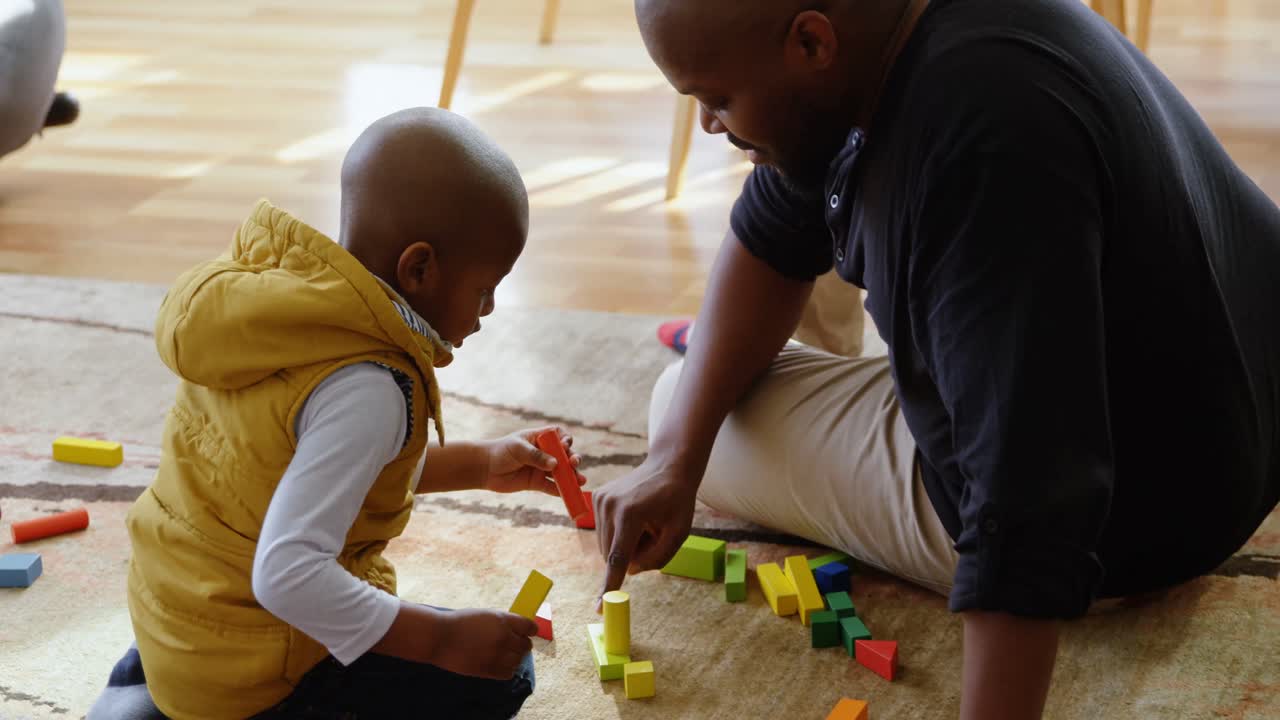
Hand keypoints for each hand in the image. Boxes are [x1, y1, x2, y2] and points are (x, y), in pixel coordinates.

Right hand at [427, 608, 537, 679]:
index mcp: (502, 620)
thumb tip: (519, 630)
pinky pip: (508, 672)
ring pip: (518, 660)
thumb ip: (503, 623)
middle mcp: (503, 637)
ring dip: (514, 658)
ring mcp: (496, 654)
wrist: (439, 637)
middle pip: (526, 646)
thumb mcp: (485, 615)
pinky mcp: (488, 669)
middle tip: (515, 645)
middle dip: (521, 645)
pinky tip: (498, 664)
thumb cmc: (460, 623)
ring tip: (504, 655)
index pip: (530, 627)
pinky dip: (507, 669)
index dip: (531, 630)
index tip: (529, 632)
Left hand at [482, 427, 584, 494]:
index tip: (565, 445)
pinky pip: (552, 488)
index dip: (566, 440)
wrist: (485, 468)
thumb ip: (536, 456)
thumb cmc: (501, 451)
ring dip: (572, 477)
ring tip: (581, 481)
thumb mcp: (518, 449)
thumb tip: (555, 464)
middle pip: (564, 456)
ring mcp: (541, 468)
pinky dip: (561, 491)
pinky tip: (570, 494)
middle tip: (575, 464)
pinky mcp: (537, 483)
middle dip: (573, 460)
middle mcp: (544, 453)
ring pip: (561, 473)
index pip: (559, 436)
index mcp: (540, 438)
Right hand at [594, 455, 698, 608]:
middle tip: (654, 535)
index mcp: (630, 514)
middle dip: (631, 556)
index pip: (618, 559)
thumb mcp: (679, 533)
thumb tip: (630, 570)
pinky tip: (635, 517)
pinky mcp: (597, 498)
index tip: (599, 607)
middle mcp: (609, 506)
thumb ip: (658, 558)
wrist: (668, 466)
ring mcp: (600, 500)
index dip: (610, 586)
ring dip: (624, 545)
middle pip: (613, 555)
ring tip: (645, 523)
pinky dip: (619, 534)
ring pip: (606, 546)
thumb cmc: (677, 500)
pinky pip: (604, 533)